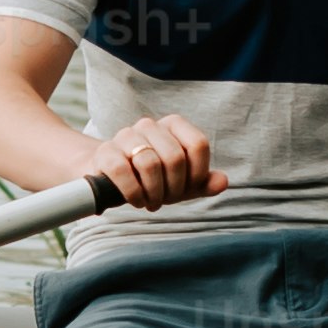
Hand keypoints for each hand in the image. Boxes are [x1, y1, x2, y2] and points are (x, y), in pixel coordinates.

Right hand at [88, 115, 215, 209]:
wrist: (109, 177)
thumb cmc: (150, 179)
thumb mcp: (181, 183)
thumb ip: (203, 182)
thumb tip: (222, 181)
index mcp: (173, 125)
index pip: (198, 145)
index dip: (197, 174)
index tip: (187, 188)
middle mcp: (150, 125)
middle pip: (175, 157)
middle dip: (174, 188)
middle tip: (165, 199)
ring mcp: (126, 135)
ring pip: (150, 164)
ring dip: (153, 193)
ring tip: (150, 202)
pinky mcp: (105, 151)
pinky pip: (123, 171)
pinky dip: (134, 193)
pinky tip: (136, 200)